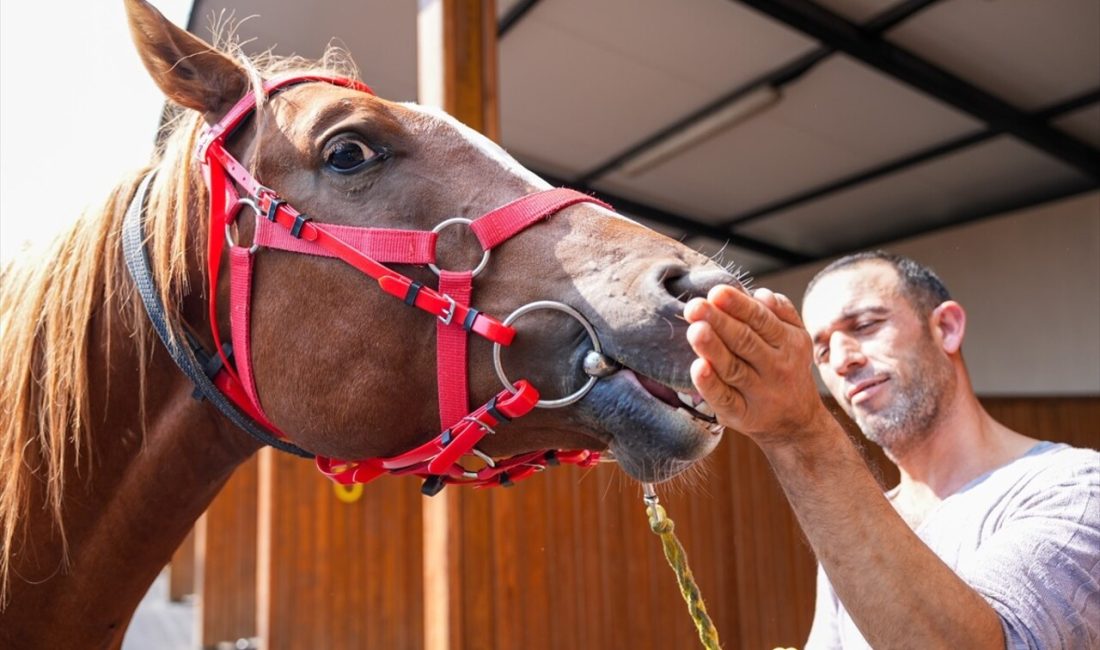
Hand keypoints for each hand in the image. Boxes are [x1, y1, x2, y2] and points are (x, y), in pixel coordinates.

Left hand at [684, 286, 828, 444]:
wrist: (798, 424)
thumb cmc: (787, 369)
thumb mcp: (796, 337)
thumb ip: (782, 311)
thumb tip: (761, 293)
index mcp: (787, 342)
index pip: (761, 320)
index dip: (738, 305)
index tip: (717, 292)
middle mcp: (775, 367)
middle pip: (745, 341)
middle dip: (720, 322)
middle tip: (695, 306)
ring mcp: (758, 393)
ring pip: (733, 368)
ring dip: (713, 349)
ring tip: (695, 330)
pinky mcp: (742, 415)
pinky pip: (725, 399)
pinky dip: (710, 385)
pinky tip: (697, 368)